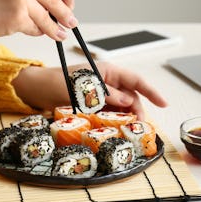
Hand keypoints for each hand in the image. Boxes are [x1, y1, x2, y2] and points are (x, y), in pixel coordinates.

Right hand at [0, 0, 76, 38]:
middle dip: (66, 13)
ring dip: (56, 28)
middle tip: (71, 22)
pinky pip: (35, 27)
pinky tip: (32, 31)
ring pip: (49, 16)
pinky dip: (36, 31)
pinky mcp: (17, 16)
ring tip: (60, 34)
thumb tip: (56, 2)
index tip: (70, 4)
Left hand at [12, 62, 167, 119]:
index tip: (163, 102)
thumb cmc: (56, 82)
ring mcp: (100, 94)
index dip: (150, 91)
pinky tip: (115, 130)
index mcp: (107, 71)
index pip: (134, 80)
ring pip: (121, 107)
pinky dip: (113, 121)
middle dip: (137, 110)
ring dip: (126, 118)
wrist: (37, 91)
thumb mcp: (82, 87)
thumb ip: (105, 93)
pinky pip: (109, 114)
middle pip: (130, 96)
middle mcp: (107, 82)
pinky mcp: (93, 106)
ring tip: (128, 130)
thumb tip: (127, 101)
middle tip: (140, 126)